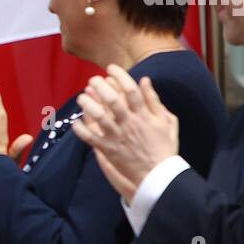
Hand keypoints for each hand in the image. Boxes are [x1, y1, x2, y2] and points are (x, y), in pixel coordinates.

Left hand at [71, 66, 178, 200]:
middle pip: (113, 101)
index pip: (131, 90)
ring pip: (99, 117)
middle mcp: (130, 124)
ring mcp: (118, 137)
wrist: (158, 176)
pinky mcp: (109, 150)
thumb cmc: (164, 147)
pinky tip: (76, 122)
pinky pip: (91, 138)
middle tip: (92, 80)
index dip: (120, 76)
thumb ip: (154, 100)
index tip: (110, 68)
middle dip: (100, 87)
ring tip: (81, 97)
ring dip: (88, 105)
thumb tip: (144, 80)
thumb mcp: (167, 121)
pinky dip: (81, 130)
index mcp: (145, 116)